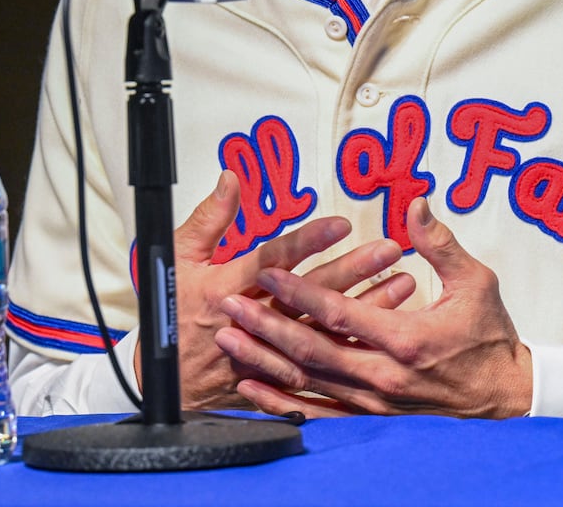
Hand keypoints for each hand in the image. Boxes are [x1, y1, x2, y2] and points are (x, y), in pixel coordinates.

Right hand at [156, 171, 412, 409]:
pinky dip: (354, 346)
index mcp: (224, 289)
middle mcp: (250, 321)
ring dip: (365, 308)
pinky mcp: (276, 376)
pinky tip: (382, 330)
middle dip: (352, 271)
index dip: (307, 242)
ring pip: (324, 331)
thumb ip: (209, 219)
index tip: (340, 224)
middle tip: (388, 250)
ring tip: (401, 285)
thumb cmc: (169, 313)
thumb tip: (231, 179)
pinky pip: (323, 364)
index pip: (273, 260)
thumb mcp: (177, 259)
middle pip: (309, 294)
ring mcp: (266, 352)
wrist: (161, 383)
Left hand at [215, 197, 533, 418]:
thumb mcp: (476, 281)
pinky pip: (317, 413)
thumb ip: (439, 243)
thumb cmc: (490, 336)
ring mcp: (375, 402)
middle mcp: (383, 376)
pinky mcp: (372, 416)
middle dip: (265, 325)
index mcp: (405, 340)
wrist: (504, 394)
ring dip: (264, 359)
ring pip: (307, 382)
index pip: (339, 313)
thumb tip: (414, 205)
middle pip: (310, 350)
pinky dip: (281, 402)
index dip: (300, 292)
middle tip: (228, 304)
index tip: (269, 271)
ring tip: (228, 339)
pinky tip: (253, 388)